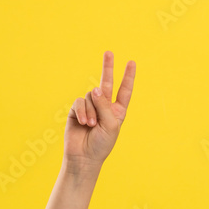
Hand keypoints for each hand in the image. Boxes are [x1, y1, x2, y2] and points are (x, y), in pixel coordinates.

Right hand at [64, 50, 135, 167]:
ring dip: (91, 111)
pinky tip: (83, 123)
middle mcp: (104, 107)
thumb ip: (105, 105)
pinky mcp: (76, 110)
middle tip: (108, 52)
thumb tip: (96, 88)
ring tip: (90, 125)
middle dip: (107, 68)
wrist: (84, 156)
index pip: (124, 91)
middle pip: (107, 83)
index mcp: (117, 111)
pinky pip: (80, 102)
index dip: (128, 77)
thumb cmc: (101, 144)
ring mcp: (90, 107)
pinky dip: (82, 112)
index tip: (132, 62)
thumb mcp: (110, 125)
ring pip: (91, 96)